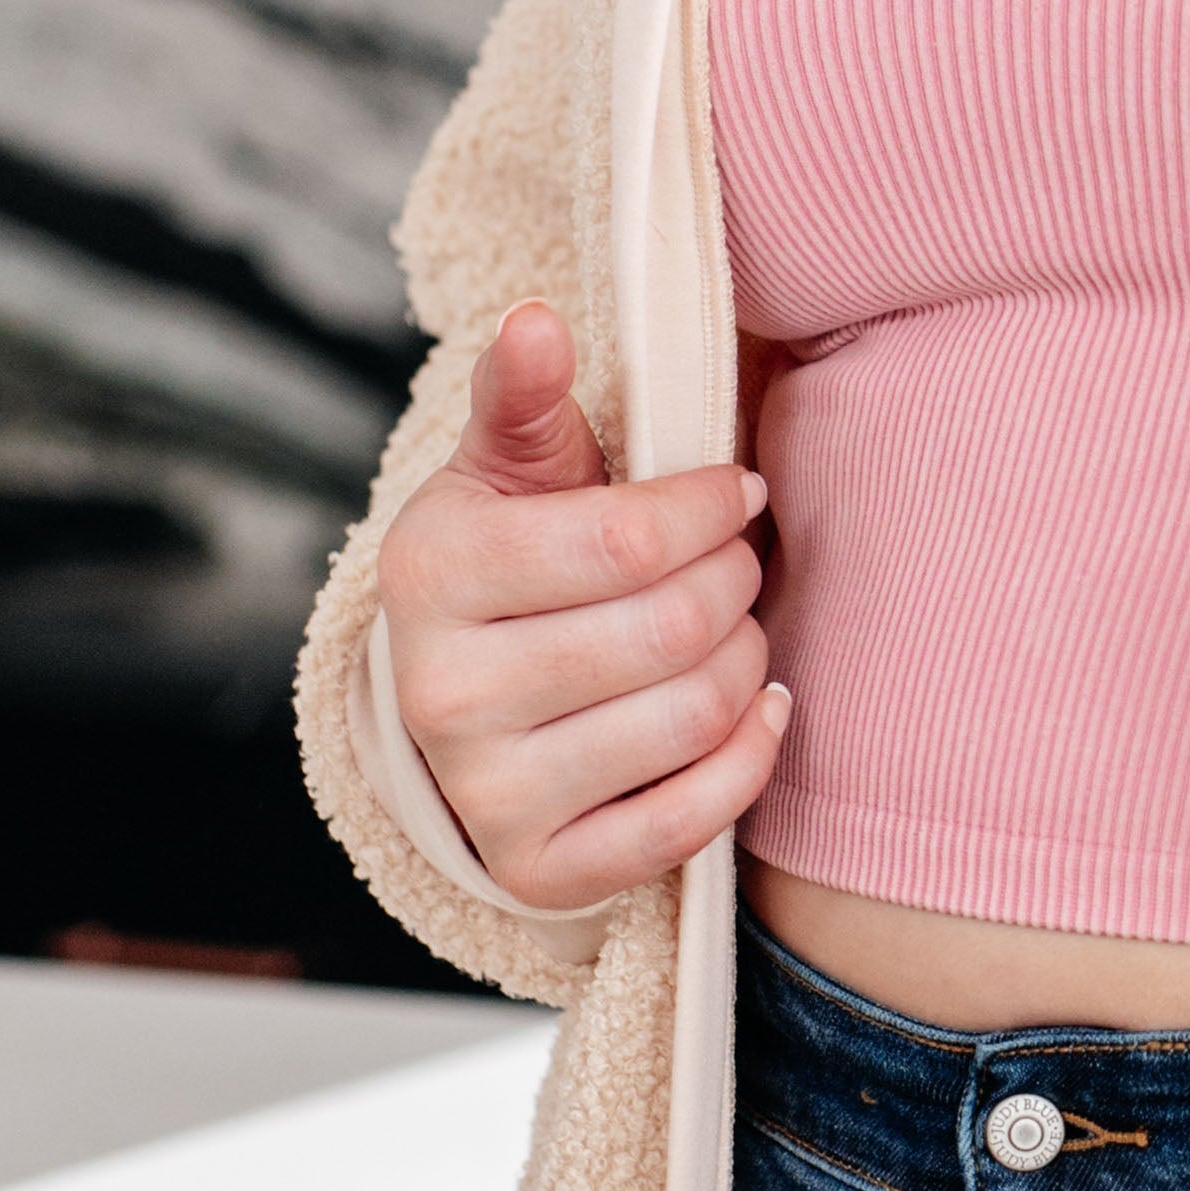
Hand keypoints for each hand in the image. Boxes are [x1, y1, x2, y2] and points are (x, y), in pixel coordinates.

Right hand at [374, 299, 787, 911]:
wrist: (463, 706)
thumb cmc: (511, 564)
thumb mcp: (508, 470)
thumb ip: (525, 395)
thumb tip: (536, 320)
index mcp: (432, 575)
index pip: (626, 539)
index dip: (710, 509)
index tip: (738, 492)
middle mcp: (443, 695)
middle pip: (669, 628)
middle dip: (735, 581)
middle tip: (739, 563)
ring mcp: (488, 794)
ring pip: (689, 716)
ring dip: (745, 660)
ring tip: (735, 629)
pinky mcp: (543, 870)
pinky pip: (690, 821)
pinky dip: (750, 757)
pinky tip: (757, 708)